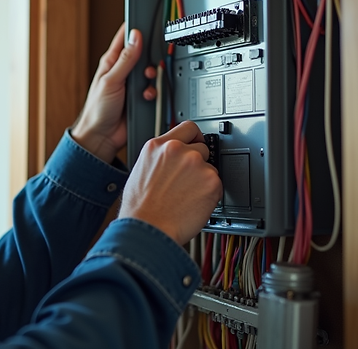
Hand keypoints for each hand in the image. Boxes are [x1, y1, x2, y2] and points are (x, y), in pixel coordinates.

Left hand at [71, 24, 142, 162]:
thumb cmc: (97, 109)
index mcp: (111, 62)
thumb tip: (135, 37)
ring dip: (151, 78)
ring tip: (147, 82)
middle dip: (149, 59)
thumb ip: (125, 59)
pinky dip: (153, 92)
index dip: (135, 30)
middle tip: (148, 65)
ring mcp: (132, 85)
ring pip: (150, 73)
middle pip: (143, 55)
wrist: (102, 136)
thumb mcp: (111, 80)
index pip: (125, 38)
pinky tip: (147, 97)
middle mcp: (122, 71)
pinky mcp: (140, 99)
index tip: (147, 23)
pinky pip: (153, 90)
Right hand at [118, 121, 221, 244]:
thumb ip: (160, 159)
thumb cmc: (140, 208)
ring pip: (209, 168)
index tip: (197, 143)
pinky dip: (210, 194)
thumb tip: (170, 160)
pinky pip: (217, 184)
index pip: (187, 127)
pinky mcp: (211, 181)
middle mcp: (177, 150)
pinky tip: (194, 203)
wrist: (148, 229)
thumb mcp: (141, 171)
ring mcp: (196, 164)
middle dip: (198, 163)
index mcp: (157, 146)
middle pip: (201, 148)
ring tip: (187, 196)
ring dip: (203, 180)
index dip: (195, 137)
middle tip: (187, 181)